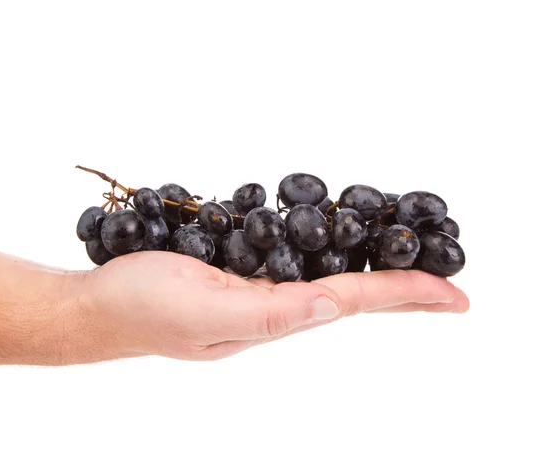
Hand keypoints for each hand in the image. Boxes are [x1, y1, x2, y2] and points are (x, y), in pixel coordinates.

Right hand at [71, 251, 468, 362]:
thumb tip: (332, 304)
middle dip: (404, 284)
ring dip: (373, 268)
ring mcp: (258, 288)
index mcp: (276, 317)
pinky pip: (296, 258)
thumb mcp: (206, 313)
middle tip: (450, 276)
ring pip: (329, 274)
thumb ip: (269, 314)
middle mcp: (276, 305)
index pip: (355, 302)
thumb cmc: (144, 309)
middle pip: (354, 292)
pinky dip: (330, 248)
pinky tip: (339, 243)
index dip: (408, 294)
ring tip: (407, 259)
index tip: (459, 296)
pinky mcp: (238, 269)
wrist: (100, 304)